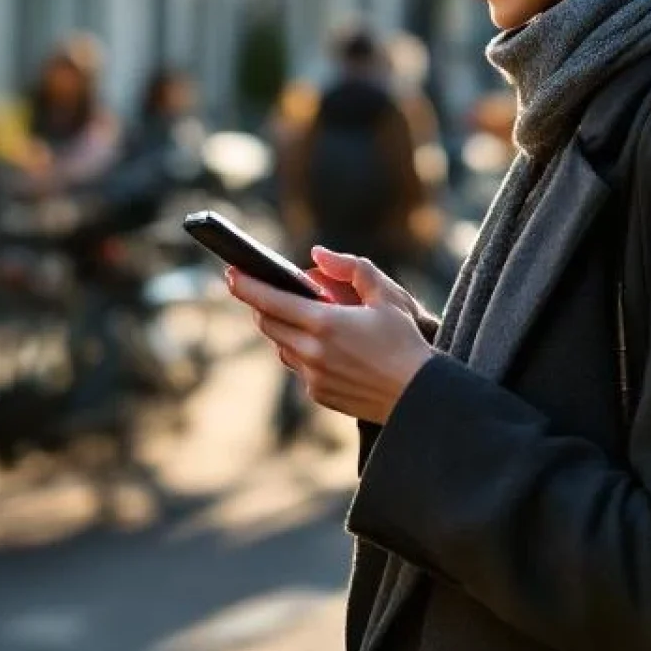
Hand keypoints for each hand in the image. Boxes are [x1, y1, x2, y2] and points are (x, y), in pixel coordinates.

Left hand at [225, 248, 435, 424]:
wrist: (419, 396)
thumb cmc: (406, 342)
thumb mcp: (386, 295)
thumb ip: (351, 267)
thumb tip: (318, 255)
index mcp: (324, 323)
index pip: (270, 300)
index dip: (246, 285)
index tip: (231, 273)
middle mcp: (312, 351)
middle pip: (268, 324)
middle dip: (261, 305)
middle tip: (260, 289)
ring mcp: (313, 376)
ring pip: (281, 346)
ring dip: (281, 328)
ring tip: (294, 314)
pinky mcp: (319, 394)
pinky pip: (298, 367)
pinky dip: (300, 351)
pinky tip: (319, 343)